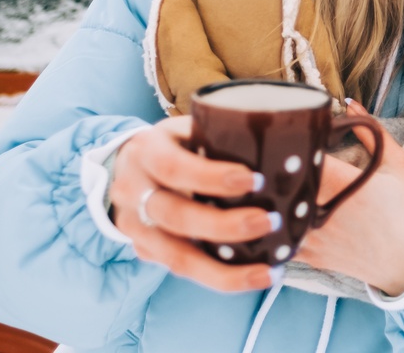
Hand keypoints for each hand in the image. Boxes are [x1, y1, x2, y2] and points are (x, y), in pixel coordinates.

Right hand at [110, 117, 277, 291]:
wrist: (125, 166)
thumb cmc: (175, 142)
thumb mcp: (188, 127)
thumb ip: (218, 133)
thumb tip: (278, 139)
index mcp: (147, 151)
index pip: (176, 168)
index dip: (214, 177)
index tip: (256, 180)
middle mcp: (134, 190)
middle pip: (178, 217)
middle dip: (226, 225)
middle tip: (270, 222)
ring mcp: (134, 226)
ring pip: (177, 257)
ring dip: (224, 270)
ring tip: (267, 272)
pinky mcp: (143, 250)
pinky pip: (180, 269)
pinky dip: (217, 277)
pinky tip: (251, 276)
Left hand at [295, 102, 403, 296]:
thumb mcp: (399, 164)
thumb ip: (372, 131)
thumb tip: (349, 103)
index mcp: (345, 185)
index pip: (304, 156)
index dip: (297, 141)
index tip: (298, 131)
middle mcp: (323, 213)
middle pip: (285, 180)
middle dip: (282, 163)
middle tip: (281, 148)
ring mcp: (314, 238)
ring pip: (278, 209)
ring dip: (276, 191)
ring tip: (276, 175)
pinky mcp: (310, 256)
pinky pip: (282, 234)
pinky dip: (278, 219)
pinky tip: (282, 205)